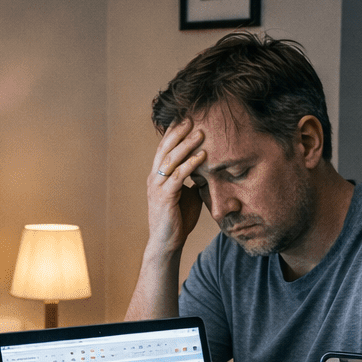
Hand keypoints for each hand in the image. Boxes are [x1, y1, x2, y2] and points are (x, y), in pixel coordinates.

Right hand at [146, 120, 206, 255]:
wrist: (167, 243)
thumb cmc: (177, 220)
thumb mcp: (187, 195)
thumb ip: (192, 180)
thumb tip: (206, 168)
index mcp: (157, 176)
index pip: (164, 149)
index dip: (173, 132)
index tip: (186, 118)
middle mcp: (154, 178)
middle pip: (165, 149)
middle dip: (178, 132)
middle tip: (192, 118)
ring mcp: (157, 187)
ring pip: (170, 160)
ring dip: (186, 145)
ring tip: (200, 133)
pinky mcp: (164, 197)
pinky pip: (177, 176)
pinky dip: (190, 164)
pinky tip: (202, 156)